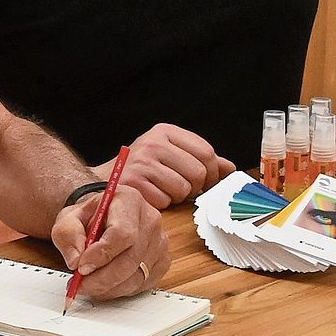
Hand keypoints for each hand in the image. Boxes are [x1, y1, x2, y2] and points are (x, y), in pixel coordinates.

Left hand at [50, 185, 168, 300]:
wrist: (104, 219)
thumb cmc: (88, 218)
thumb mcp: (68, 219)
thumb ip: (67, 235)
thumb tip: (75, 261)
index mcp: (129, 201)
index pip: (122, 233)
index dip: (101, 254)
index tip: (81, 268)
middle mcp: (150, 221)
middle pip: (130, 258)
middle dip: (102, 278)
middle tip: (79, 285)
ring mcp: (160, 243)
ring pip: (136, 275)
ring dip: (108, 287)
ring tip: (86, 285)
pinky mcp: (162, 262)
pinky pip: (141, 284)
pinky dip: (118, 290)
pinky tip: (103, 285)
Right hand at [115, 124, 233, 208]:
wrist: (106, 180)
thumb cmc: (142, 168)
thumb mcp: (171, 154)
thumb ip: (201, 159)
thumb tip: (230, 168)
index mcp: (165, 132)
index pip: (206, 152)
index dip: (212, 172)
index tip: (206, 181)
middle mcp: (153, 143)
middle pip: (198, 172)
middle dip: (194, 187)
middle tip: (182, 188)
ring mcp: (143, 162)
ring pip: (183, 189)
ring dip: (177, 196)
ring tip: (163, 190)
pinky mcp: (134, 182)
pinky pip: (165, 200)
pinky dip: (161, 203)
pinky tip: (150, 195)